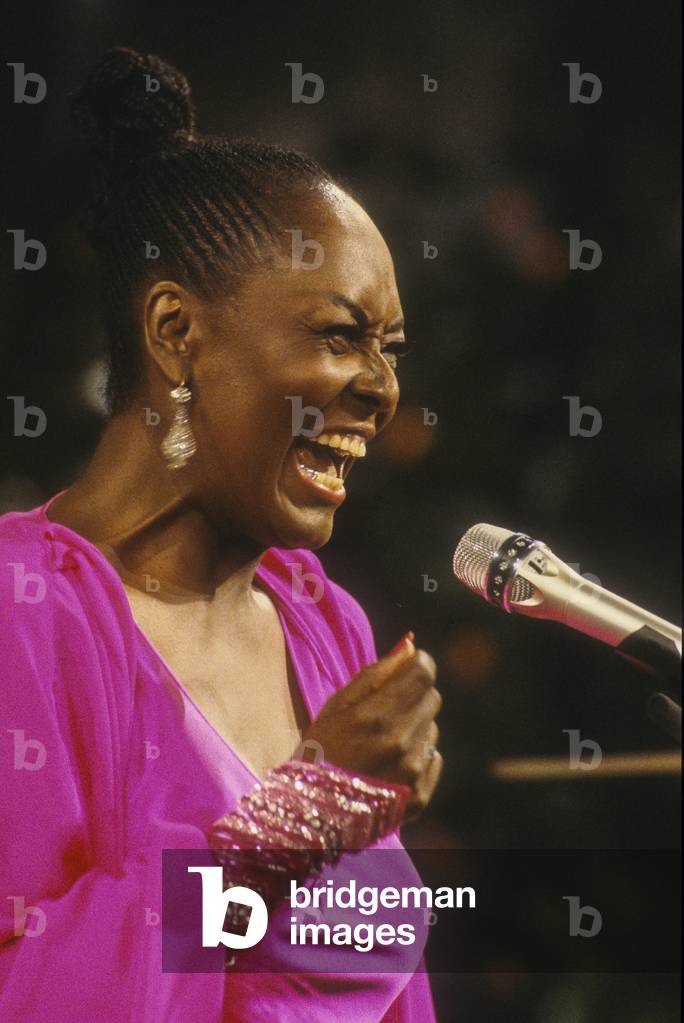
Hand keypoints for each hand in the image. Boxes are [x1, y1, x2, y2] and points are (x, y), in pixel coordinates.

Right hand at [299, 633, 442, 821]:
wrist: (311, 811)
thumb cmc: (320, 750)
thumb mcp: (336, 706)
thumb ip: (375, 675)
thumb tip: (408, 647)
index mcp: (377, 716)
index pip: (424, 673)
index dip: (419, 664)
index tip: (410, 666)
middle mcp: (400, 744)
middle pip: (433, 698)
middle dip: (415, 695)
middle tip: (389, 708)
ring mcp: (412, 773)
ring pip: (432, 730)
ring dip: (415, 728)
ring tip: (383, 743)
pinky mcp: (419, 797)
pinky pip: (434, 759)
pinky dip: (419, 757)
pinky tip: (391, 765)